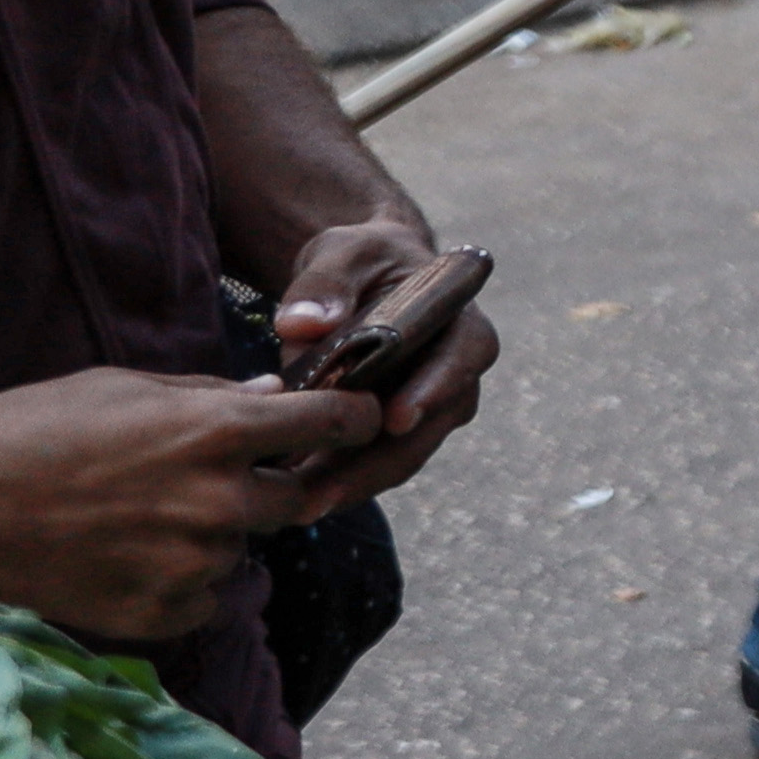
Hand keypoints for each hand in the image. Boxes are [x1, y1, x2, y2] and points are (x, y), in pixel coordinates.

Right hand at [0, 368, 380, 638]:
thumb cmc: (28, 428)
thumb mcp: (124, 388)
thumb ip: (210, 397)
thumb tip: (275, 395)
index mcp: (215, 431)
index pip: (331, 423)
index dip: (352, 419)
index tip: (362, 420)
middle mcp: (219, 500)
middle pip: (298, 498)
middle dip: (272, 487)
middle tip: (215, 481)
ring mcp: (193, 563)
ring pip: (241, 550)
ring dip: (211, 536)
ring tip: (132, 519)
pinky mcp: (162, 613)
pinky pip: (202, 597)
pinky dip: (177, 582)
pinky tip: (119, 558)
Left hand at [261, 220, 492, 509]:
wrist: (364, 278)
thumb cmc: (362, 261)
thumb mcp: (344, 254)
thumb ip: (325, 284)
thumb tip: (303, 325)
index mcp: (461, 323)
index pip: (464, 357)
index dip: (435, 389)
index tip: (397, 418)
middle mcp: (456, 373)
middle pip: (430, 425)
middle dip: (378, 463)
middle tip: (325, 490)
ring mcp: (428, 407)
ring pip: (403, 455)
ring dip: (354, 483)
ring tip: (298, 505)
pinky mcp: (395, 429)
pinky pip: (375, 460)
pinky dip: (340, 479)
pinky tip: (294, 494)